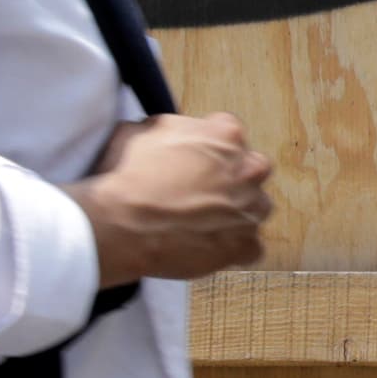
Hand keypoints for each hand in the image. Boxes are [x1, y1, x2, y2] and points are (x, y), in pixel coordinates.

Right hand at [65, 112, 274, 284]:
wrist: (121, 223)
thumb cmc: (126, 175)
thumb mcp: (139, 131)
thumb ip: (169, 129)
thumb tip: (171, 134)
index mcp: (226, 135)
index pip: (228, 132)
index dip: (208, 146)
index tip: (192, 159)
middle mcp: (249, 170)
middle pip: (252, 169)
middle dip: (232, 178)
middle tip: (200, 190)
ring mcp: (251, 210)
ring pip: (255, 208)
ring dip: (236, 212)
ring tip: (201, 221)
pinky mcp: (246, 245)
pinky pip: (249, 247)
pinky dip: (232, 248)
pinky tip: (205, 247)